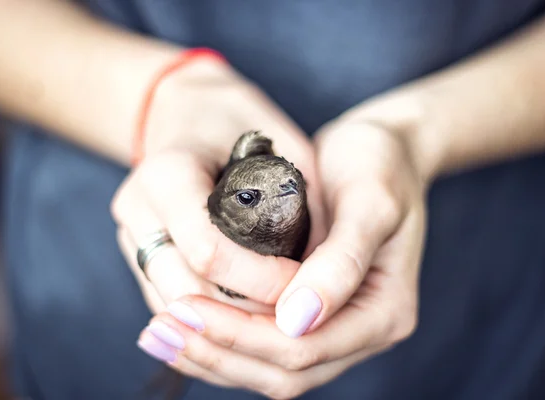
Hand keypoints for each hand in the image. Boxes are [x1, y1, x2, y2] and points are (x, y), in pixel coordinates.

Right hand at [111, 58, 326, 316]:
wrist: (184, 109)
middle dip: (243, 312)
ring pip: (172, 303)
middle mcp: (138, 206)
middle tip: (291, 311)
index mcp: (169, 172)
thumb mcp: (284, 146)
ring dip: (223, 322)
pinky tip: (243, 314)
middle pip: (185, 289)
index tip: (301, 282)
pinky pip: (165, 300)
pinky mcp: (135, 249)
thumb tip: (328, 271)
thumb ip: (305, 203)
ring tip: (271, 315)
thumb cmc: (241, 122)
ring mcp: (131, 231)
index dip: (260, 279)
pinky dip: (204, 317)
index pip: (208, 249)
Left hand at [137, 113, 426, 397]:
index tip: (188, 307)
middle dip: (219, 349)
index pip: (305, 347)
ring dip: (213, 354)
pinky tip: (185, 326)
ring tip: (159, 333)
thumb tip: (296, 321)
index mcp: (384, 313)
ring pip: (267, 367)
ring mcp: (335, 327)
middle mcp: (360, 332)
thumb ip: (342, 261)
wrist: (382, 151)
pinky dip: (223, 341)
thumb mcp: (371, 202)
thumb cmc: (381, 166)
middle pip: (282, 370)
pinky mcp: (309, 313)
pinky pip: (263, 346)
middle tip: (162, 326)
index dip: (242, 334)